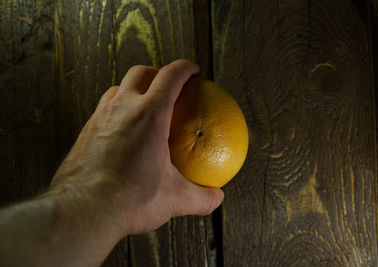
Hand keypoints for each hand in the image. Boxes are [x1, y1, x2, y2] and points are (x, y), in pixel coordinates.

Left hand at [50, 59, 224, 234]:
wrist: (82, 210)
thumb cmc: (130, 199)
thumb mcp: (174, 199)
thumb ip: (201, 196)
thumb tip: (216, 197)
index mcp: (150, 114)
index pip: (171, 76)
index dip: (185, 67)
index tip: (193, 71)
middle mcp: (122, 107)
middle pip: (140, 72)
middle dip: (157, 72)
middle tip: (168, 85)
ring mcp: (100, 117)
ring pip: (117, 88)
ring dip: (133, 89)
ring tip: (143, 104)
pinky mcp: (85, 131)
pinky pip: (103, 109)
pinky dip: (117, 110)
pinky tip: (122, 130)